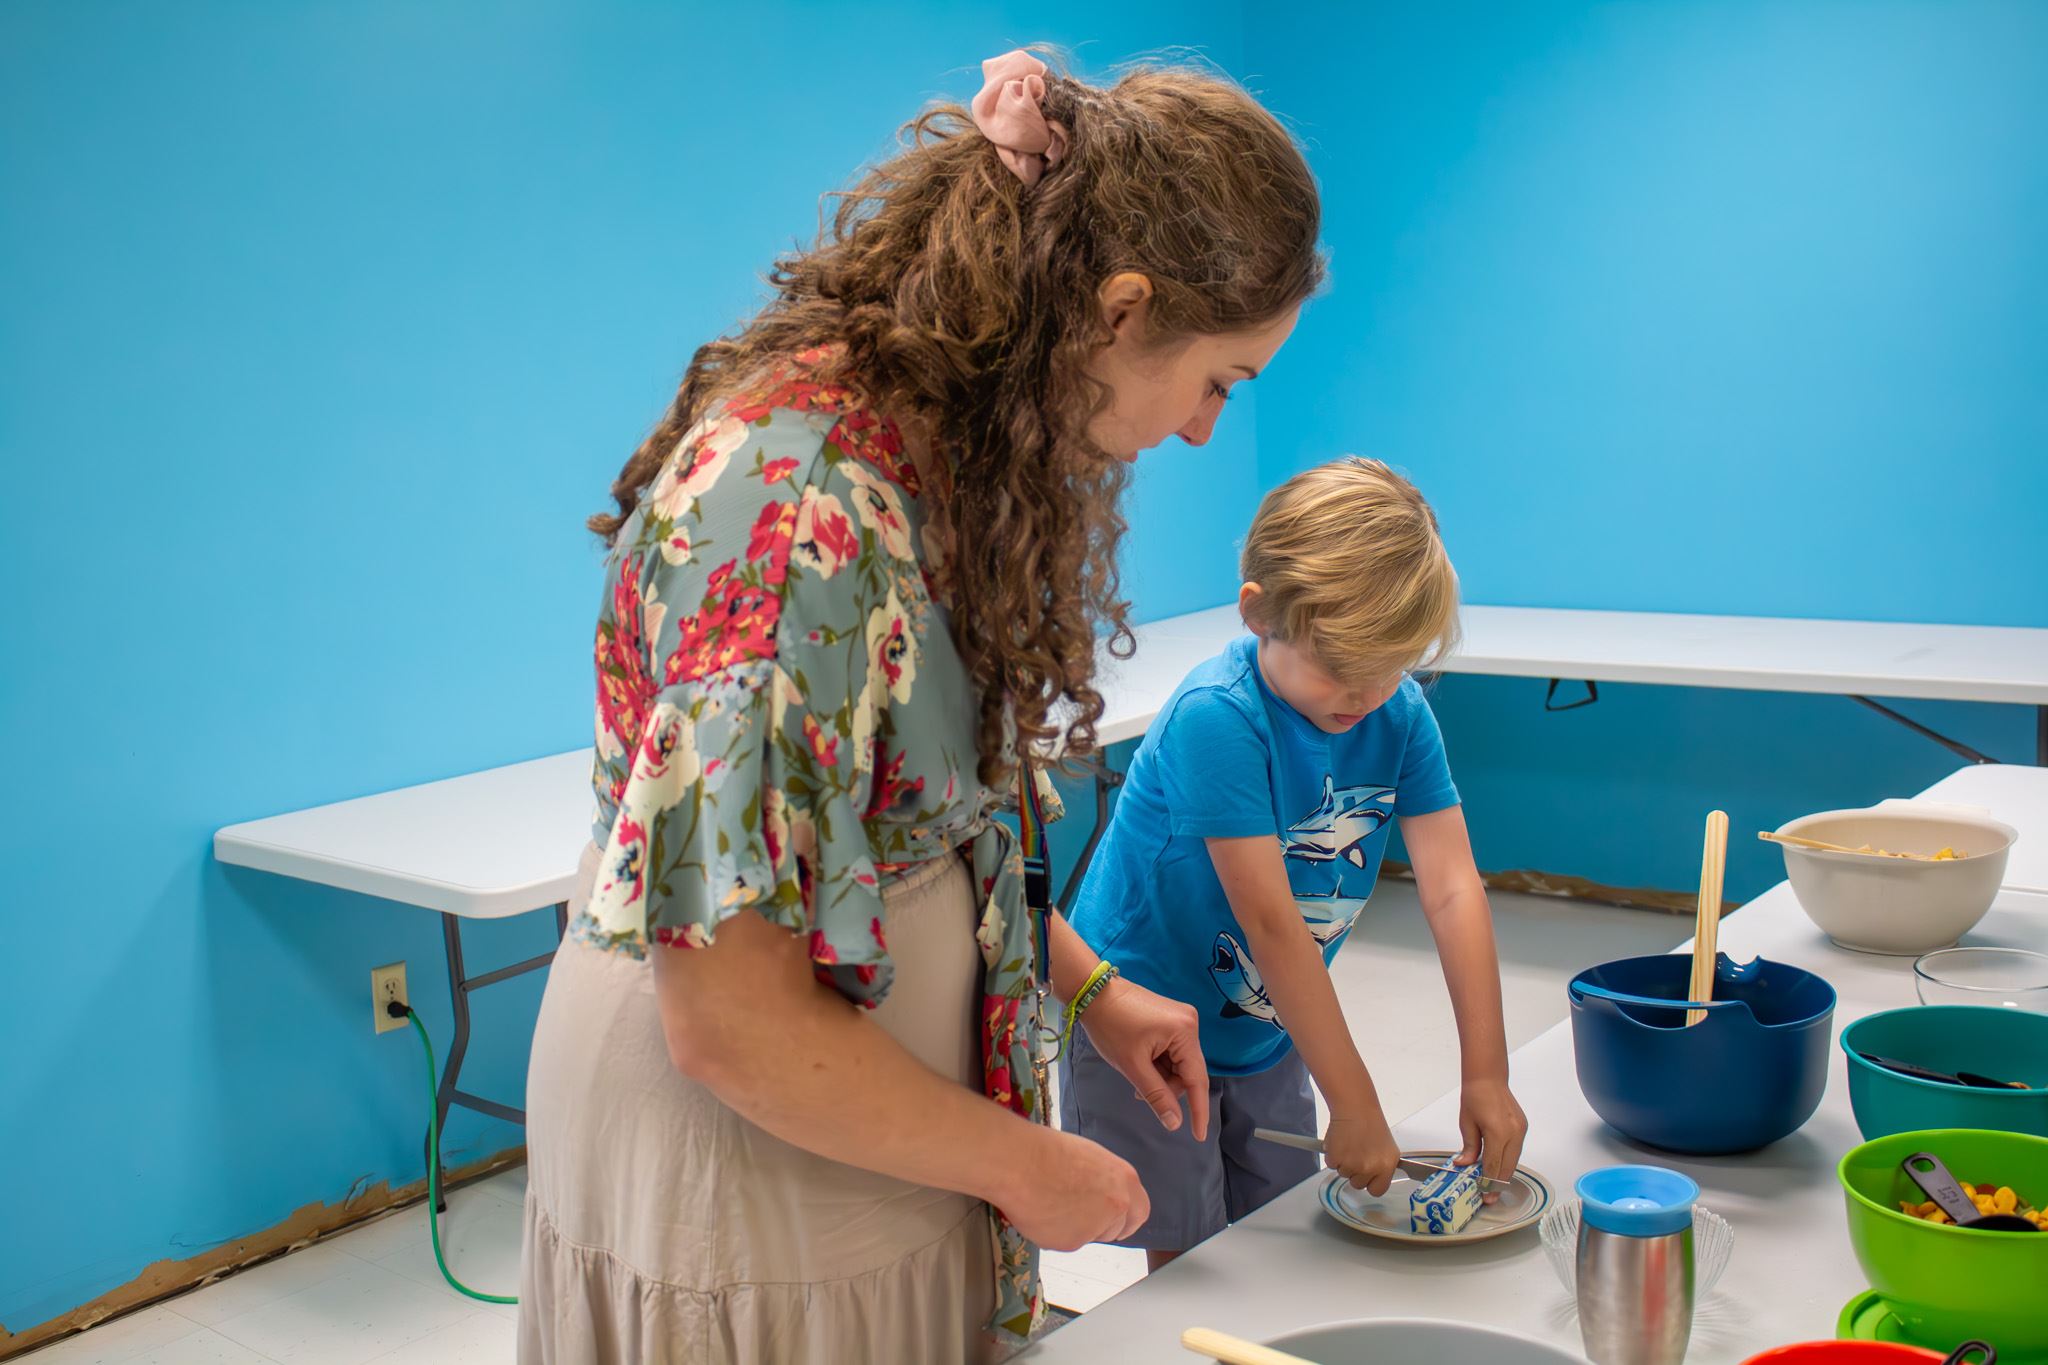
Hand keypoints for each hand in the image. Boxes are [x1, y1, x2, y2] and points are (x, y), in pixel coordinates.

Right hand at [1002, 1129, 1149, 1251]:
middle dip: (1099, 1226)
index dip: (1125, 1219)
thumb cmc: (1047, 1152)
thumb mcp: (1090, 1158)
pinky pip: (1065, 1242)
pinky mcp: (1073, 1242)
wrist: (1021, 1162)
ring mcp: (1096, 1226)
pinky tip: (1040, 1212)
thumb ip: (1104, 1181)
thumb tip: (1099, 1193)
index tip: (1117, 1222)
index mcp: (1124, 1180)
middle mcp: (1117, 1205)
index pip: (1139, 1211)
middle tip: (1076, 1214)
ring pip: (1089, 1236)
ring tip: (1051, 1203)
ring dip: (1075, 1228)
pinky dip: (1053, 1232)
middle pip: (1115, 1229)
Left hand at [1078, 976, 1211, 1141]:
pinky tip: (1141, 1065)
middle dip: (1167, 1087)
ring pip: (1178, 1062)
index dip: (1198, 1110)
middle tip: (1140, 1095)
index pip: (1197, 1079)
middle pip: (1187, 1071)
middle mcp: (1190, 1022)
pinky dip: (1158, 1063)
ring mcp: (1181, 1018)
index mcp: (1185, 1031)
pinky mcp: (1170, 1018)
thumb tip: (1175, 1123)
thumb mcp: (1132, 1066)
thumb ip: (1156, 1095)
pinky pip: (1172, 1050)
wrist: (1093, 992)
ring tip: (1135, 1076)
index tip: (1198, 1135)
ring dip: (1161, 1076)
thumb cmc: (1110, 1026)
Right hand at [1325, 1112, 1399, 1194]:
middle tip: (1357, 1154)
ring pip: (1343, 1174)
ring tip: (1350, 1145)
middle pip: (1358, 1184)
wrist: (1355, 1108)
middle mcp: (1369, 1168)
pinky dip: (1333, 1155)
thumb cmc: (1371, 1123)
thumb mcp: (1388, 1149)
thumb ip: (1383, 1167)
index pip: (1378, 1191)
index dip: (1371, 1183)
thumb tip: (1377, 1178)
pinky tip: (1340, 1143)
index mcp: (1386, 1166)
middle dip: (1355, 1172)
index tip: (1368, 1177)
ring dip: (1344, 1162)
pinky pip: (1332, 1165)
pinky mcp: (1336, 1158)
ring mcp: (1352, 1164)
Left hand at [1457, 1077, 1527, 1201]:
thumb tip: (1465, 1164)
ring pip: (1514, 1161)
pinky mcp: (1523, 1128)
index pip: (1493, 1166)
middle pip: (1507, 1167)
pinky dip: (1507, 1160)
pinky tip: (1498, 1166)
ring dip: (1504, 1173)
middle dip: (1497, 1184)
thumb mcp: (1466, 1124)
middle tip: (1489, 1196)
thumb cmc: (1475, 1097)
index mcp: (1497, 1133)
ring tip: (1492, 1184)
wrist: (1488, 1079)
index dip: (1488, 1183)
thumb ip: (1469, 1147)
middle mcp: (1513, 1133)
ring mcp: (1520, 1131)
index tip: (1484, 1194)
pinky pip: (1516, 1151)